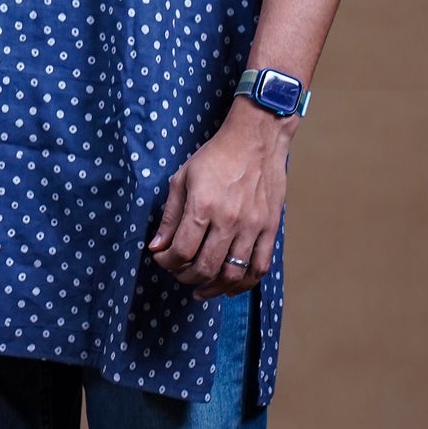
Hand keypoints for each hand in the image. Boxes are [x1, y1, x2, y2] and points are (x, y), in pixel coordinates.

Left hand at [147, 104, 290, 297]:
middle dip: (186, 277)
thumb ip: (170, 216)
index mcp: (202, 206)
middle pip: (205, 267)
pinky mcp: (270, 228)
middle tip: (179, 274)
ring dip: (213, 288)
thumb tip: (157, 247)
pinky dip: (244, 284)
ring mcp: (252, 226)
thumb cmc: (216, 156)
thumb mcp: (182, 178)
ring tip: (201, 289)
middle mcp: (228, 220)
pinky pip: (259, 267)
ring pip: (232, 273)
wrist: (256, 139)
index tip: (163, 259)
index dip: (167, 262)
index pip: (181, 251)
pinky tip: (230, 287)